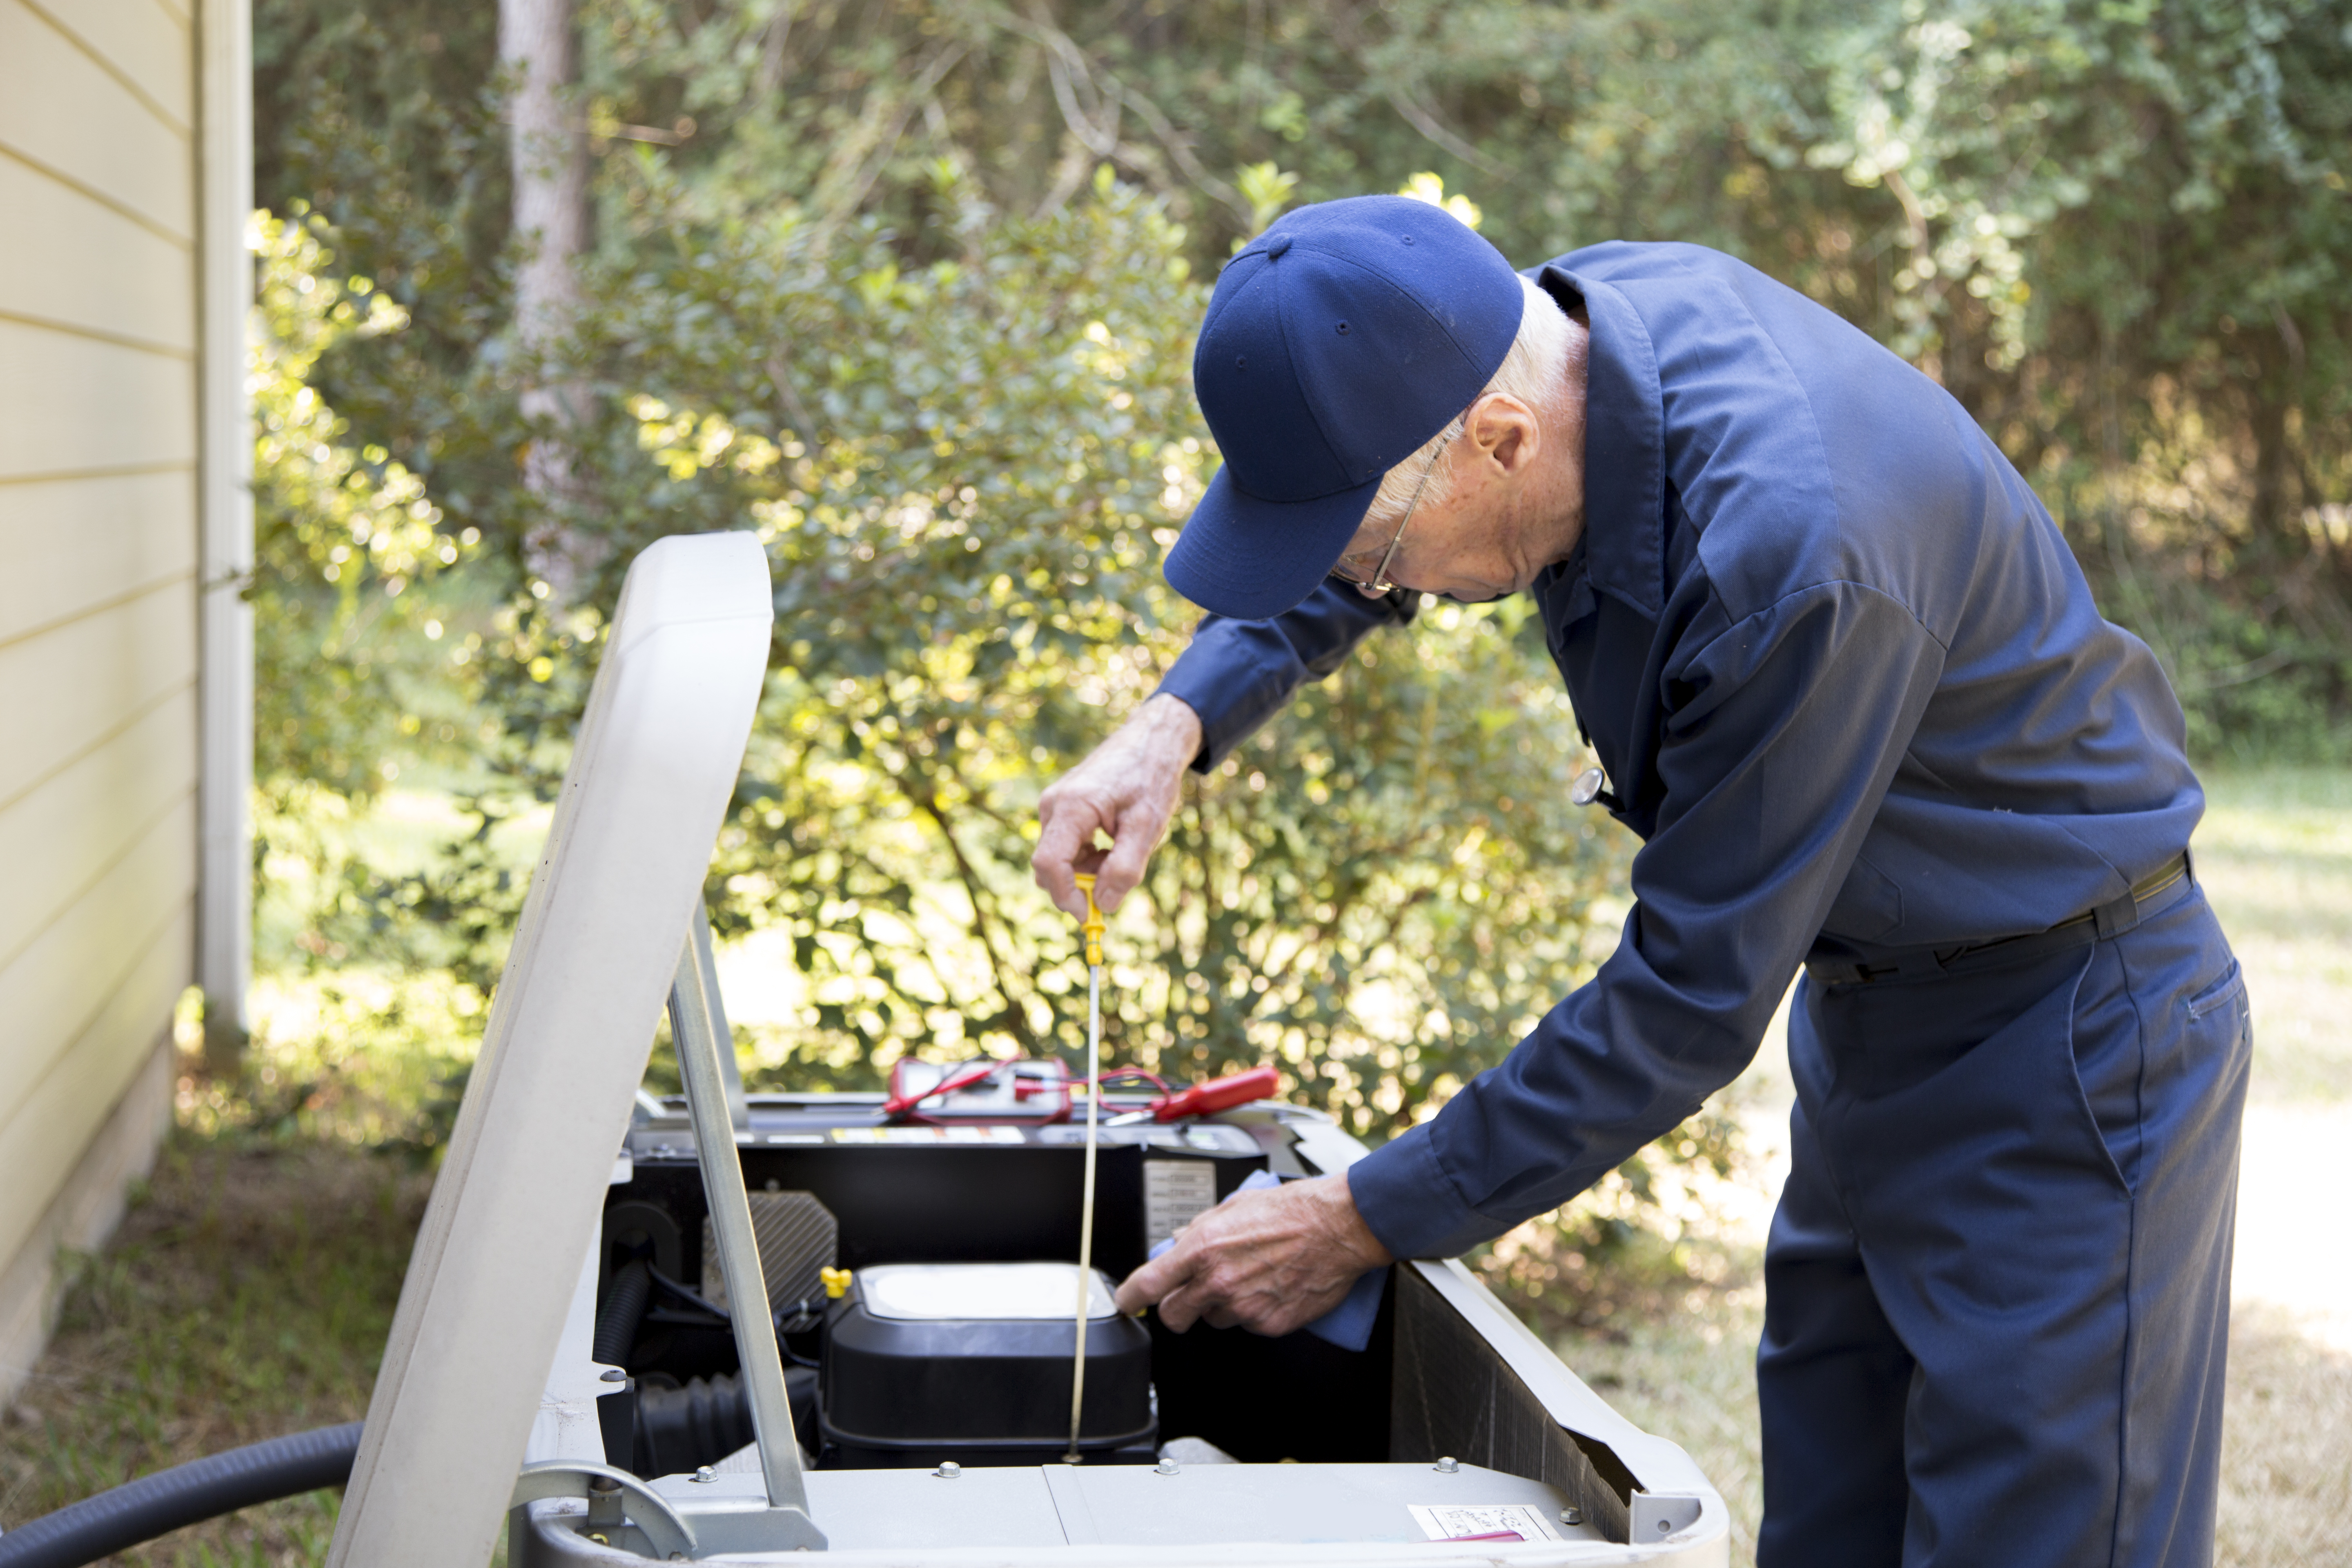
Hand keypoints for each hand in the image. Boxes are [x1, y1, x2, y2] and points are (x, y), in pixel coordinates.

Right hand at [1032, 694, 1202, 917]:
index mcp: (1071, 807)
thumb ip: (1124, 869)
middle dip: (1079, 884)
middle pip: (1050, 865)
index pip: (1049, 865)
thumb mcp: (1146, 827)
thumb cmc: (1150, 778)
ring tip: (1122, 851)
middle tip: (1117, 879)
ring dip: (1086, 870)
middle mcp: (1053, 805)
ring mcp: (1055, 804)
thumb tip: (1102, 905)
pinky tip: (1112, 842)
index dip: (1065, 897)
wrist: (1152, 740)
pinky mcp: (1062, 806)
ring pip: (1058, 858)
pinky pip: (1065, 845)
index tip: (1090, 915)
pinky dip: (1087, 856)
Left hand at [1114, 1174, 1393, 1336]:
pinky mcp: (1269, 1324)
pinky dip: (1254, 1311)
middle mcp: (1218, 1281)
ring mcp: (1244, 1306)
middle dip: (1177, 1307)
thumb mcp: (1234, 1206)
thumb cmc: (1292, 1210)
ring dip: (1222, 1305)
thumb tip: (1178, 1242)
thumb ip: (1200, 1228)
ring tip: (1250, 1277)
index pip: (1149, 1284)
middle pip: (1174, 1316)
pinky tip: (1270, 1287)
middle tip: (1192, 1293)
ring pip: (1215, 1319)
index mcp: (1202, 1248)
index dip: (1131, 1298)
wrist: (1338, 1227)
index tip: (1127, 1302)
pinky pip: (1248, 1324)